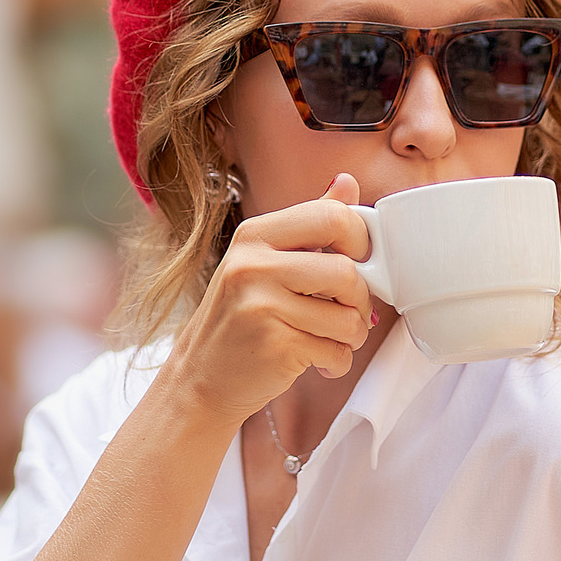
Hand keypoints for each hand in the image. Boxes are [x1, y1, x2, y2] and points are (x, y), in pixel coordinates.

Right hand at [158, 173, 375, 427]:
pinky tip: (317, 362)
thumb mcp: (265, 262)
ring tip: (331, 340)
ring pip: (347, 317)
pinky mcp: (273, 345)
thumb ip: (309, 225)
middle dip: (361, 299)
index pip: (332, 216)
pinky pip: (336, 351)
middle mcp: (252, 265)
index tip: (360, 262)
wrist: (199, 378)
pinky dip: (337, 362)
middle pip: (346, 271)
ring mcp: (260, 305)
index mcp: (255, 235)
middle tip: (349, 312)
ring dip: (352, 336)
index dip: (360, 242)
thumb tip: (347, 182)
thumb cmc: (239, 321)